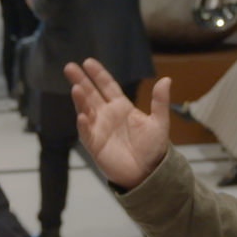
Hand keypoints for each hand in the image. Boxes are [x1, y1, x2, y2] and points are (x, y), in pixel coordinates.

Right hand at [64, 58, 170, 189]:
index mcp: (121, 107)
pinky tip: (82, 116)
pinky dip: (83, 125)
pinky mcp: (95, 145)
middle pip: (91, 94)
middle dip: (81, 81)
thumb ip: (160, 102)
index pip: (107, 86)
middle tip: (69, 67)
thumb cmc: (153, 148)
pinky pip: (87, 133)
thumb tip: (166, 79)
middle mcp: (107, 115)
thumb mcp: (159, 123)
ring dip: (80, 100)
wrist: (149, 173)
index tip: (88, 62)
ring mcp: (99, 129)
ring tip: (76, 88)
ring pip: (86, 110)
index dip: (98, 74)